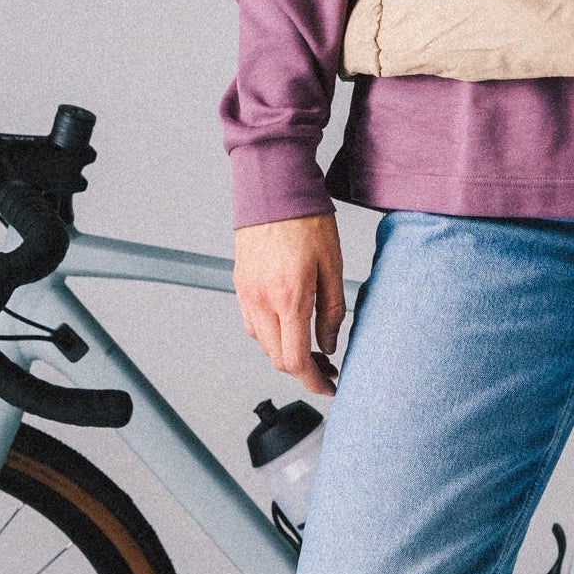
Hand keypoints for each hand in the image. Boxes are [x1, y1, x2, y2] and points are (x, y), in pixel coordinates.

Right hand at [233, 213, 346, 397]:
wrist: (272, 186)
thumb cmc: (305, 219)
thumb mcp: (333, 266)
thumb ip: (332, 311)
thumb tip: (329, 345)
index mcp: (289, 298)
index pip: (296, 360)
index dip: (313, 381)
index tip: (329, 387)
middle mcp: (262, 301)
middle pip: (278, 359)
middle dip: (304, 372)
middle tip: (327, 369)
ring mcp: (247, 294)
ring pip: (264, 345)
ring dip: (287, 354)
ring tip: (312, 349)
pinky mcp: (240, 286)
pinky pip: (253, 325)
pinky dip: (272, 336)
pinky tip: (289, 327)